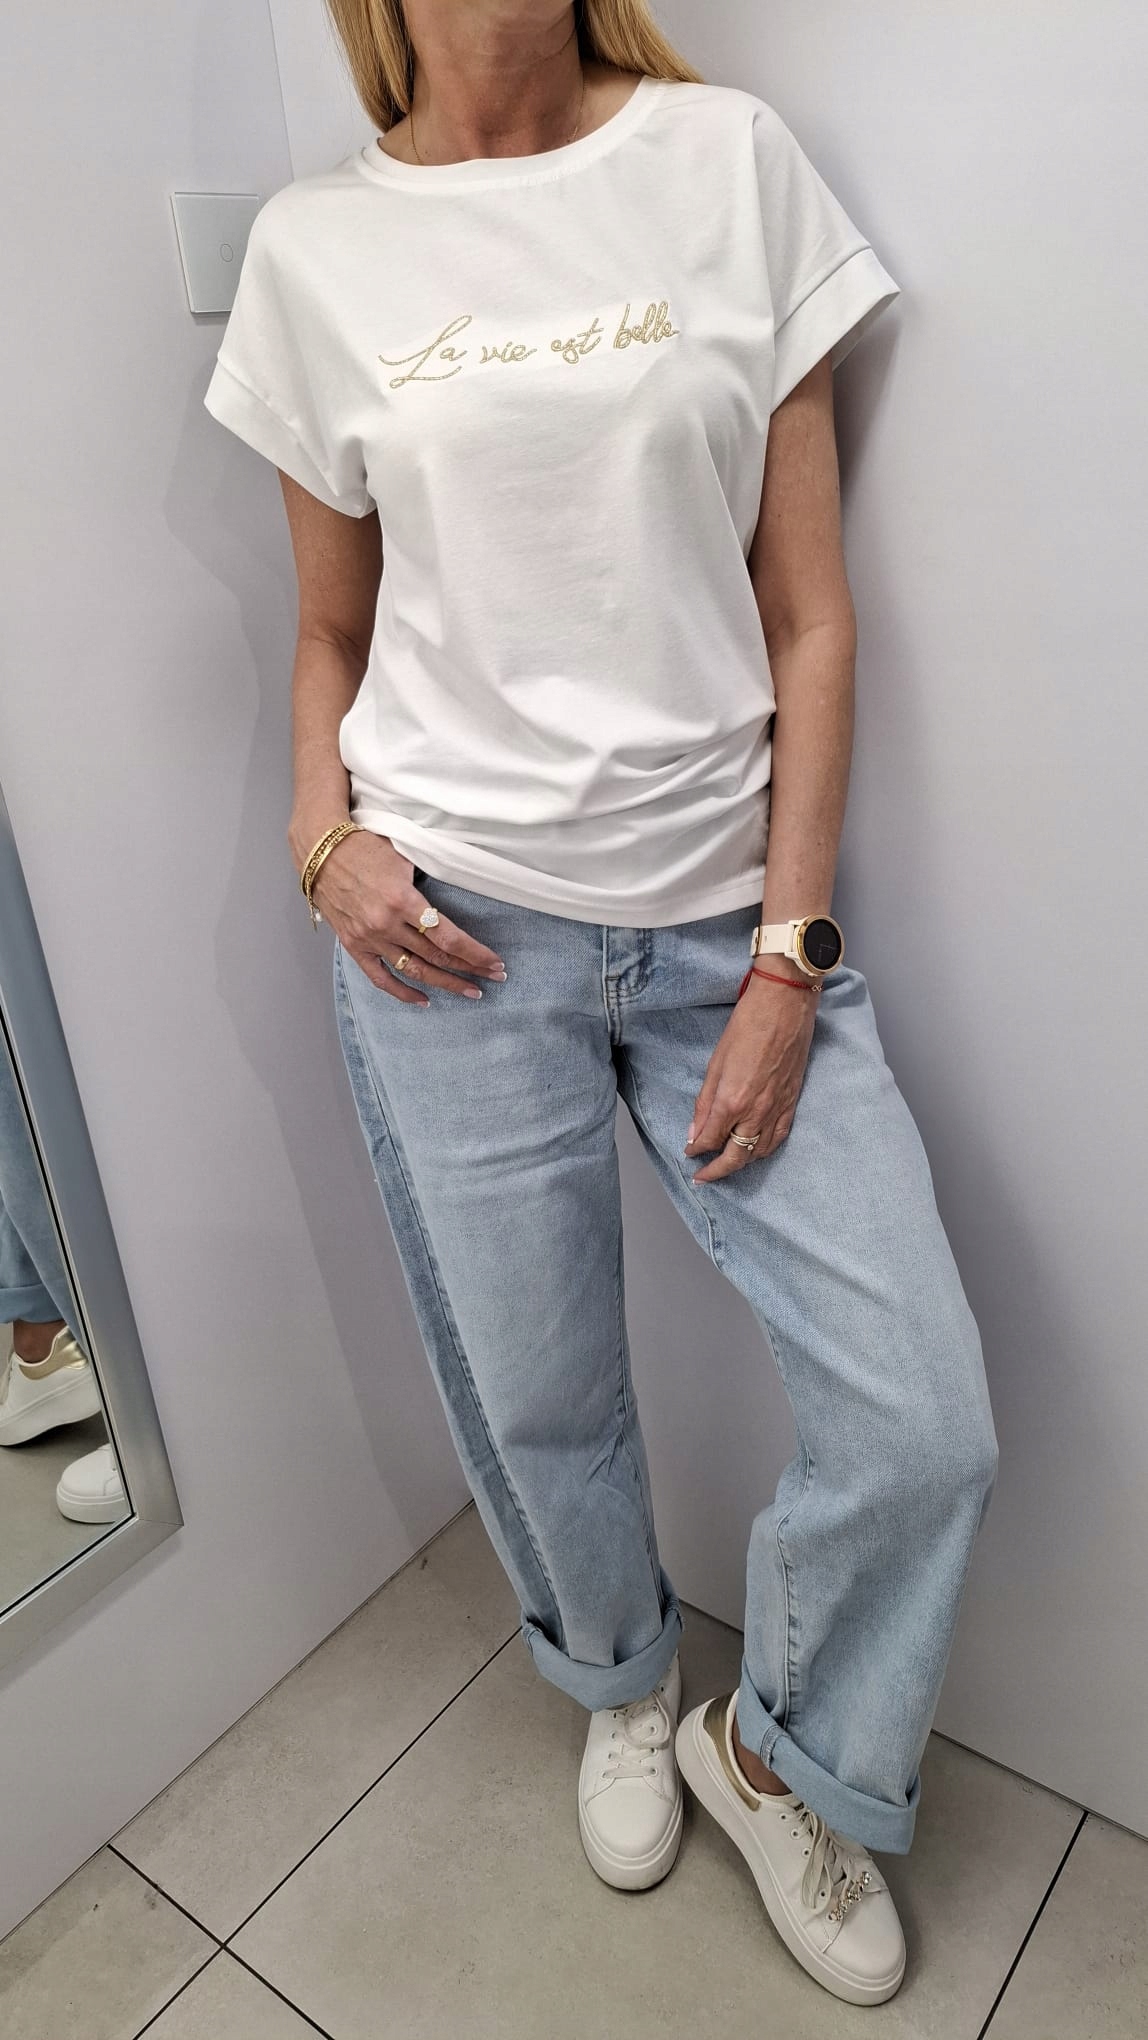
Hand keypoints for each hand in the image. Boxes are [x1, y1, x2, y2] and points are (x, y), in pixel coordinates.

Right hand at [310, 831, 506, 1004]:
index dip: (475, 952)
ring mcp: (369, 938)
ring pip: (414, 970)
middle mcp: (386, 924)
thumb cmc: (364, 845)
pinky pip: (381, 978)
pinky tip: (424, 1001)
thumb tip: (456, 897)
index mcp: (402, 899)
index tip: (495, 962)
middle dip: (469, 968)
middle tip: (494, 978)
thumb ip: (428, 879)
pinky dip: (403, 993)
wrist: (320, 849)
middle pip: (436, 955)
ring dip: (446, 983)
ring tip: (471, 992)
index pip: (448, 936)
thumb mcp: (403, 855)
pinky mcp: (354, 945)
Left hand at [684, 973, 818, 1180]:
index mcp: (732, 1101)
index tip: (689, 1153)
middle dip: (717, 1171)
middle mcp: (756, 1112)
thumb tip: (695, 1132)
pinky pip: (779, 1137)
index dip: (697, 1150)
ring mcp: (777, 1108)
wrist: (786, 1005)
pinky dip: (765, 1150)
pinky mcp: (792, 1102)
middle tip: (703, 1177)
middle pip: (736, 1156)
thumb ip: (705, 1102)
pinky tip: (756, 1151)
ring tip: (727, 1166)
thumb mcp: (716, 1062)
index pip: (711, 1140)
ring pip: (759, 1152)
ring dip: (741, 1164)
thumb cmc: (748, 1025)